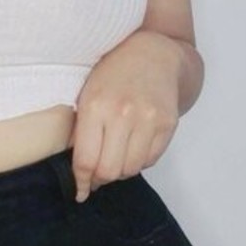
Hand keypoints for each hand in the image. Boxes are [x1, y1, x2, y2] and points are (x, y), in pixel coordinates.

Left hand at [69, 30, 185, 200]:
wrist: (154, 54)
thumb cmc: (113, 73)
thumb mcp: (87, 94)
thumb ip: (80, 129)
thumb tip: (78, 170)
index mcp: (95, 106)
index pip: (85, 160)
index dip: (81, 181)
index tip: (80, 191)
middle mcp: (122, 114)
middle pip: (109, 171)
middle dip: (100, 180)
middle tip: (96, 177)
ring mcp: (148, 119)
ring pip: (131, 170)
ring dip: (120, 171)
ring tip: (115, 158)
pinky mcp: (168, 124)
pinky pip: (150, 160)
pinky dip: (138, 162)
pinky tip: (132, 148)